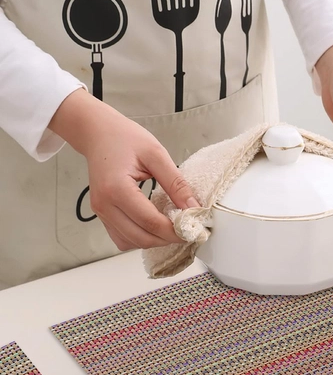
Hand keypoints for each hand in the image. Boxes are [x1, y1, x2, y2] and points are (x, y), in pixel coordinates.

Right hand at [48, 89, 198, 250]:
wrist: (97, 132)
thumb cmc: (124, 138)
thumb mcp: (156, 154)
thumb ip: (176, 183)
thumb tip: (193, 208)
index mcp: (117, 188)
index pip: (151, 222)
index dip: (175, 231)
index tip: (193, 229)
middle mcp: (104, 205)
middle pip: (142, 238)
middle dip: (167, 239)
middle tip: (186, 230)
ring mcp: (100, 212)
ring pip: (131, 242)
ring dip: (154, 241)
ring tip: (171, 227)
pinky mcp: (101, 215)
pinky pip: (122, 238)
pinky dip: (140, 238)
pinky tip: (153, 226)